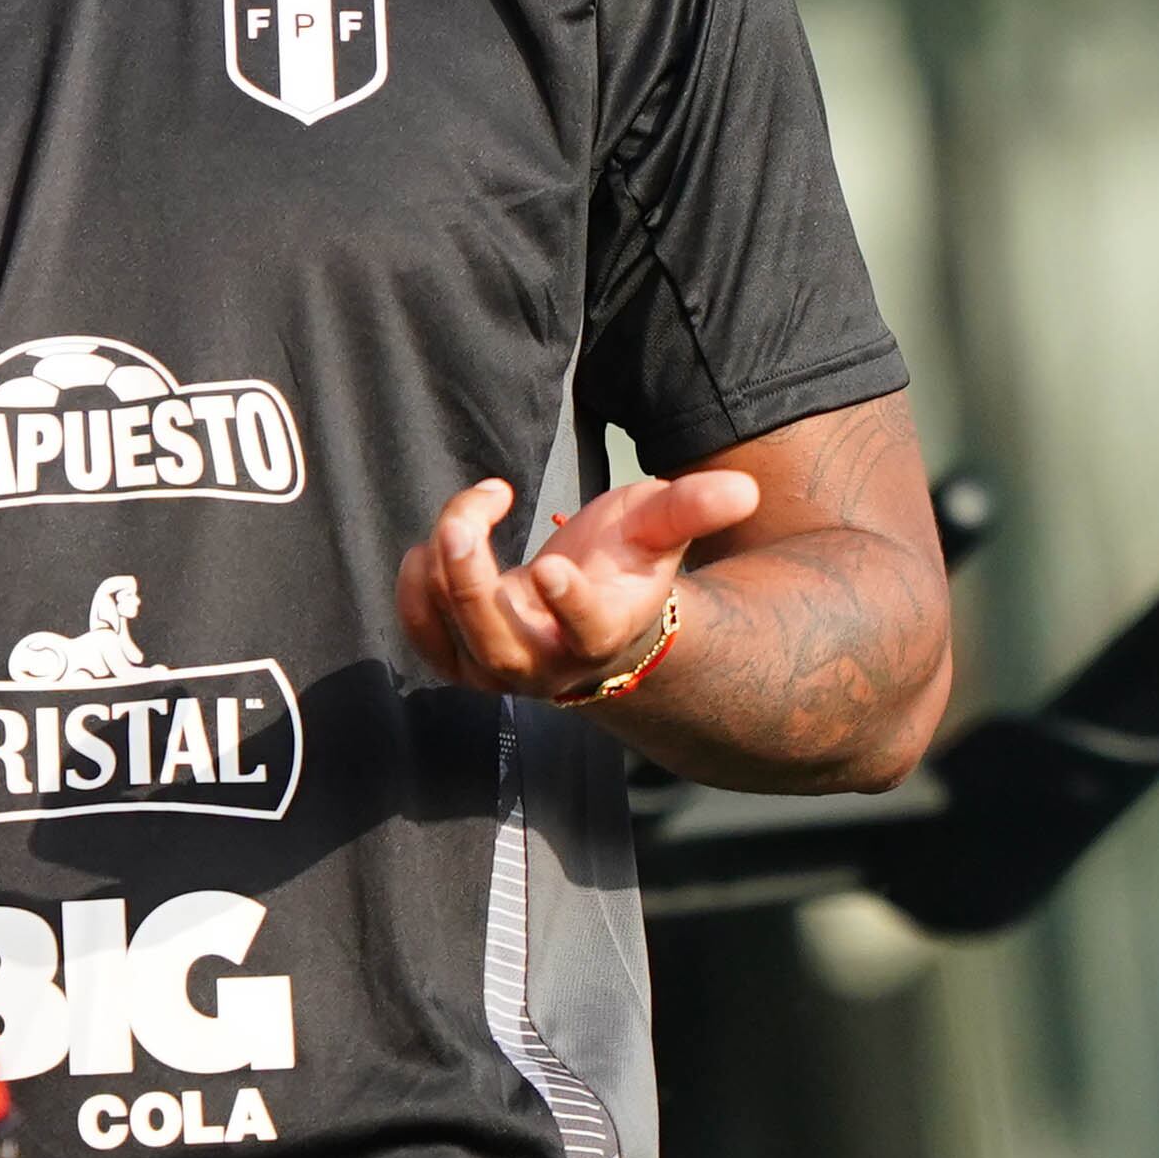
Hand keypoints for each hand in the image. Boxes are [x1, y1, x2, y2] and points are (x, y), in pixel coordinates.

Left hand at [397, 470, 755, 699]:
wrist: (593, 613)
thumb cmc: (626, 565)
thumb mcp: (658, 530)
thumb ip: (691, 509)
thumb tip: (743, 486)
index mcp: (605, 633)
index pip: (587, 631)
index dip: (570, 604)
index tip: (554, 565)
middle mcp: (550, 665)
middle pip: (500, 645)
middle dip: (471, 583)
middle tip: (462, 524)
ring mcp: (501, 670)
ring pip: (456, 640)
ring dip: (441, 574)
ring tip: (463, 517)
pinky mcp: (462, 661)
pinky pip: (424, 638)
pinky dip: (414, 592)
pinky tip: (427, 548)